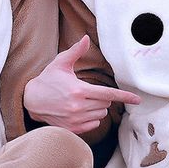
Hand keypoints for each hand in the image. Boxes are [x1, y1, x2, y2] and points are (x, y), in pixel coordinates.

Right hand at [24, 35, 140, 133]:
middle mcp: (78, 107)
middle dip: (102, 97)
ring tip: (82, 101)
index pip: (108, 94)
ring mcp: (75, 120)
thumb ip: (76, 51)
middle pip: (106, 104)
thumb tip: (86, 38)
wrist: (30, 100)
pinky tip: (79, 111)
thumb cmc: (47, 79)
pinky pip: (94, 125)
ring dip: (97, 108)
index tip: (138, 100)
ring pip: (101, 115)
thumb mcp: (60, 63)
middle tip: (87, 91)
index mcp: (79, 90)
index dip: (125, 96)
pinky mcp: (72, 129)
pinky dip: (91, 118)